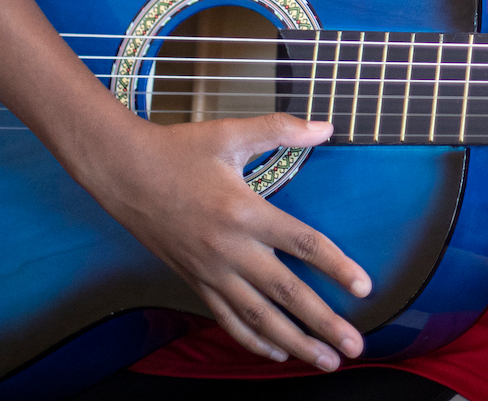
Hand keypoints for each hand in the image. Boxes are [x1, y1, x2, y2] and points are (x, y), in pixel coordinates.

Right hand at [88, 114, 370, 370]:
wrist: (123, 172)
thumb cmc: (178, 150)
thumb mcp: (232, 133)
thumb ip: (281, 130)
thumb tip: (324, 127)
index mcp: (244, 212)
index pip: (302, 244)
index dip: (337, 267)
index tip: (365, 288)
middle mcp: (229, 249)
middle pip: (286, 293)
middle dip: (323, 323)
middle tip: (354, 346)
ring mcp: (210, 270)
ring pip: (258, 317)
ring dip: (294, 343)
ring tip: (325, 361)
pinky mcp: (194, 281)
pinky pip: (227, 319)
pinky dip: (252, 340)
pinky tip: (276, 353)